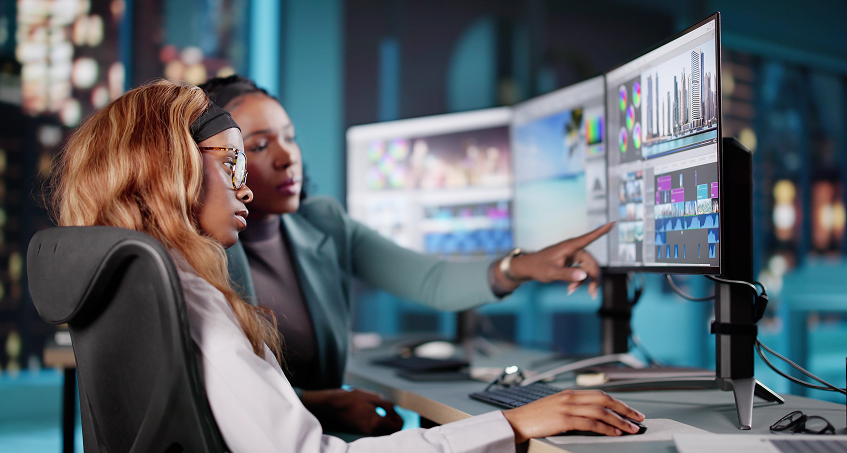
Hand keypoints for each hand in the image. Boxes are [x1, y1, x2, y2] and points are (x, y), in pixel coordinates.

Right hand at [301, 388, 403, 435]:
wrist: (335, 405)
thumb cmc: (353, 399)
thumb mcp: (374, 398)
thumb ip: (388, 406)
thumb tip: (396, 412)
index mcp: (377, 422)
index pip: (397, 427)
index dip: (400, 419)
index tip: (398, 413)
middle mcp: (372, 430)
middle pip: (391, 432)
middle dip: (395, 423)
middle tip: (393, 413)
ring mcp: (366, 432)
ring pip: (383, 432)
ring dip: (387, 425)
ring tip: (385, 413)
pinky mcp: (362, 431)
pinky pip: (376, 431)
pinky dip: (380, 425)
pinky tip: (376, 415)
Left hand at [497, 222, 613, 297]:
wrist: (528, 268)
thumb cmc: (538, 267)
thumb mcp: (551, 273)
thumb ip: (567, 274)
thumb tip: (583, 276)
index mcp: (569, 247)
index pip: (588, 238)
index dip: (601, 231)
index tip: (613, 222)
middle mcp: (573, 249)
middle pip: (591, 262)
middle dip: (593, 278)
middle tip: (592, 293)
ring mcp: (573, 255)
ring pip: (588, 268)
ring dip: (584, 281)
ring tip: (571, 291)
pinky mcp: (572, 261)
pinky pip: (582, 271)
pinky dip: (579, 281)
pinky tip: (571, 289)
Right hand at [501, 389, 644, 442]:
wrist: (516, 421)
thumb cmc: (534, 418)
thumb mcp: (555, 407)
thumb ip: (572, 407)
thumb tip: (592, 415)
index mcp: (569, 393)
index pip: (600, 394)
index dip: (618, 402)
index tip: (630, 411)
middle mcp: (570, 397)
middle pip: (604, 400)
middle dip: (624, 409)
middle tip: (638, 418)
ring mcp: (567, 407)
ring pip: (601, 411)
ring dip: (619, 420)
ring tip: (631, 429)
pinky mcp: (564, 419)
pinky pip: (590, 422)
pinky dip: (605, 427)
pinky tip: (614, 433)